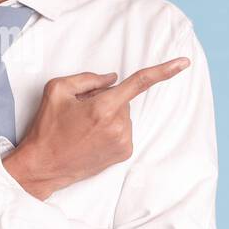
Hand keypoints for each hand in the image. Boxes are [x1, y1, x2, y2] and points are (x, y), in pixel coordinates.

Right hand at [3, 58, 190, 200]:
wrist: (43, 165)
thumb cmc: (47, 127)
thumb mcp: (57, 90)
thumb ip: (88, 78)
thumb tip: (113, 78)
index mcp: (102, 108)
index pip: (139, 83)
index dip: (164, 71)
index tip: (184, 63)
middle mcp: (118, 126)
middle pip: (122, 99)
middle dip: (106, 100)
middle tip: (81, 113)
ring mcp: (123, 142)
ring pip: (123, 115)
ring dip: (108, 116)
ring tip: (83, 128)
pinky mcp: (123, 154)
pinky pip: (124, 130)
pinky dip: (111, 129)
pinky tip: (91, 138)